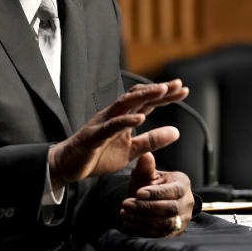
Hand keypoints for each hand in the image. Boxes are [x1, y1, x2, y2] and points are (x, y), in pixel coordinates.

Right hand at [48, 80, 188, 187]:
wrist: (68, 166)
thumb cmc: (97, 156)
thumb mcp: (131, 150)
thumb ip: (151, 141)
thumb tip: (176, 132)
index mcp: (123, 118)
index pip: (147, 102)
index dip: (165, 96)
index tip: (183, 90)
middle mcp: (113, 115)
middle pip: (138, 97)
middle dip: (158, 90)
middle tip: (178, 84)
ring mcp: (103, 123)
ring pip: (125, 104)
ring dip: (144, 96)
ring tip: (162, 91)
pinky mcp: (94, 135)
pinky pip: (111, 126)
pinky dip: (126, 120)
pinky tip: (141, 118)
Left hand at [119, 152, 193, 236]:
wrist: (150, 200)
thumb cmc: (149, 184)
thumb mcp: (146, 174)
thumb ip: (146, 166)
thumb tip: (146, 155)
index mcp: (183, 184)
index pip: (173, 191)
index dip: (155, 193)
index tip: (138, 192)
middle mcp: (187, 202)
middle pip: (169, 209)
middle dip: (146, 207)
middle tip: (126, 204)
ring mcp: (182, 219)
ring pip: (165, 223)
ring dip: (142, 219)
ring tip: (125, 213)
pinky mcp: (175, 232)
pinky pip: (160, 234)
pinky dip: (143, 229)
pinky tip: (129, 222)